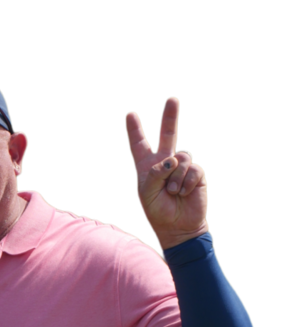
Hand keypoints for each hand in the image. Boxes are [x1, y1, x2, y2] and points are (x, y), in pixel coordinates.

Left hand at [125, 96, 208, 249]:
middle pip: (167, 135)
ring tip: (172, 192)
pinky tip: (183, 193)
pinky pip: (192, 169)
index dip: (134, 131)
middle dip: (170, 117)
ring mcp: (182, 167)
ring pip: (181, 157)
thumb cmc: (158, 211)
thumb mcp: (148, 192)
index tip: (130, 114)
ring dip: (175, 177)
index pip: (139, 145)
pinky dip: (186, 182)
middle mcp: (165, 163)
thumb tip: (172, 160)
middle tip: (172, 99)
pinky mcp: (196, 174)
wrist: (178, 227)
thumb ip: (155, 173)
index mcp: (147, 167)